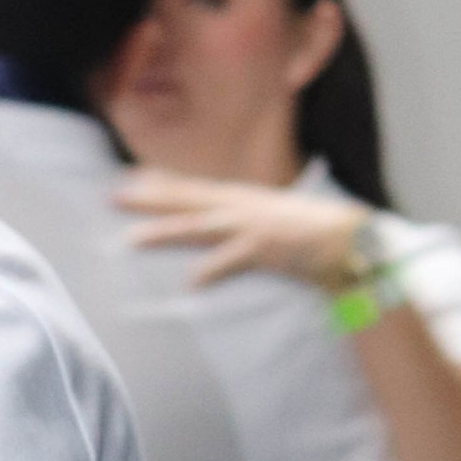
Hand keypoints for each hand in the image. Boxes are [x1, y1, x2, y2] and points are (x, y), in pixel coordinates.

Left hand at [116, 170, 372, 292]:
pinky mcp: (266, 247)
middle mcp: (240, 206)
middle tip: (112, 197)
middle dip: (149, 198)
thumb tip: (209, 230)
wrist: (347, 238)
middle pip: (186, 200)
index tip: (127, 179)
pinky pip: (233, 260)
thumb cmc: (304, 233)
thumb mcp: (264, 221)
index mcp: (239, 199)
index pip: (192, 188)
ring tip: (132, 240)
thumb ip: (235, 224)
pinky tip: (190, 282)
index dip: (159, 183)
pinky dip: (213, 270)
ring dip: (165, 232)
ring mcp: (251, 225)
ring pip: (198, 227)